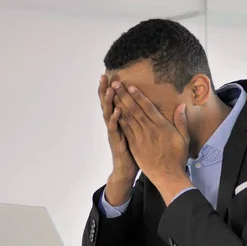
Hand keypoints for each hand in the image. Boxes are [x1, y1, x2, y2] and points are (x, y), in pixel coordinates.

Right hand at [98, 75, 138, 204]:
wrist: (127, 170)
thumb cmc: (133, 150)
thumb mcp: (134, 132)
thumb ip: (135, 118)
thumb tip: (142, 105)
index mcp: (120, 121)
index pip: (115, 102)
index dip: (112, 89)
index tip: (112, 75)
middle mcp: (114, 125)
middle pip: (108, 104)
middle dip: (105, 90)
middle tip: (104, 77)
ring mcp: (114, 133)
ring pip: (109, 114)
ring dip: (109, 101)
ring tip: (110, 89)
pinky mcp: (117, 142)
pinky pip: (115, 129)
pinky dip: (115, 119)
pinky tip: (117, 110)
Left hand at [111, 81, 193, 204]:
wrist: (168, 177)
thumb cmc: (177, 157)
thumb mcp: (184, 139)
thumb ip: (181, 122)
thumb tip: (181, 106)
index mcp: (162, 127)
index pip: (148, 108)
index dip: (139, 96)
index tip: (131, 86)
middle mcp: (149, 130)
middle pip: (135, 110)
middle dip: (124, 96)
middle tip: (116, 84)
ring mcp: (140, 139)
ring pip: (127, 118)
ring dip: (119, 105)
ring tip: (112, 93)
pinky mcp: (135, 146)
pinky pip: (126, 131)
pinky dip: (119, 120)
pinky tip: (113, 112)